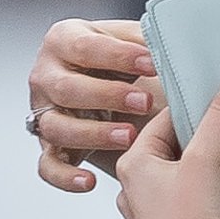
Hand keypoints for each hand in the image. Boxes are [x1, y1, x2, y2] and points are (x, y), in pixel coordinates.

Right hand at [28, 18, 163, 191]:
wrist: (108, 82)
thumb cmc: (121, 60)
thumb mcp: (131, 41)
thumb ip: (146, 39)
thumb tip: (176, 37)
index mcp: (63, 40)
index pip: (85, 47)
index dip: (119, 56)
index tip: (152, 63)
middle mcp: (46, 76)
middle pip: (67, 88)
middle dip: (108, 96)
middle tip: (144, 102)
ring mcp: (44, 112)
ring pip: (57, 127)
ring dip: (94, 135)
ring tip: (130, 137)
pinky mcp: (48, 145)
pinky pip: (48, 165)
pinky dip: (66, 176)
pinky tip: (90, 181)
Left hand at [114, 64, 219, 218]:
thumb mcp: (209, 158)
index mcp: (133, 166)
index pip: (165, 119)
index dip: (197, 108)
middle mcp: (133, 193)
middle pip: (174, 150)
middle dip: (205, 140)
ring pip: (180, 182)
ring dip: (206, 172)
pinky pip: (188, 210)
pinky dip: (206, 200)